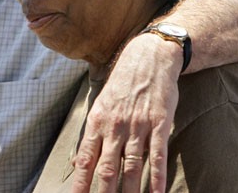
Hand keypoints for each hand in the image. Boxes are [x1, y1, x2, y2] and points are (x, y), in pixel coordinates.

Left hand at [71, 33, 181, 192]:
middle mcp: (115, 126)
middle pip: (107, 169)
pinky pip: (157, 155)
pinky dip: (157, 177)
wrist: (147, 57)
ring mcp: (138, 125)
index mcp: (98, 121)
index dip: (81, 184)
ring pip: (132, 166)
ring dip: (129, 191)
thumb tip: (78, 161)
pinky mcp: (159, 123)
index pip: (86, 160)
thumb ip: (92, 133)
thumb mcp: (101, 104)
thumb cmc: (122, 83)